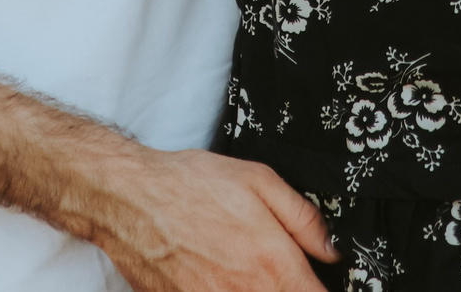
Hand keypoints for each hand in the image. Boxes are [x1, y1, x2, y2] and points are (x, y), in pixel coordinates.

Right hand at [87, 147, 334, 291]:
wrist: (129, 199)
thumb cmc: (189, 185)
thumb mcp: (259, 180)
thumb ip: (303, 218)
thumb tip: (330, 249)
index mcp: (271, 263)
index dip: (320, 288)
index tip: (315, 279)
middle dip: (285, 288)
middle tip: (274, 270)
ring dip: (254, 289)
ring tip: (241, 269)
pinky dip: (221, 291)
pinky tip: (216, 275)